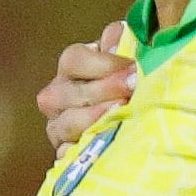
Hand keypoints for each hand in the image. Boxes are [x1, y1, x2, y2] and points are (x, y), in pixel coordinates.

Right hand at [37, 35, 136, 150]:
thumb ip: (122, 42)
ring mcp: (59, 127)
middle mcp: (57, 96)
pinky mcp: (66, 153)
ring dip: (94, 118)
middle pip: (65, 92)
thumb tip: (115, 40)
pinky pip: (66, 154)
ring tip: (121, 113)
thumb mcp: (128, 56)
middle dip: (102, 90)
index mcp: (71, 67)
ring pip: (65, 124)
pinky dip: (83, 150)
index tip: (132, 67)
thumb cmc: (130, 82)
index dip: (102, 63)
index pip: (74, 60)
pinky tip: (106, 143)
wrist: (138, 116)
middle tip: (131, 88)